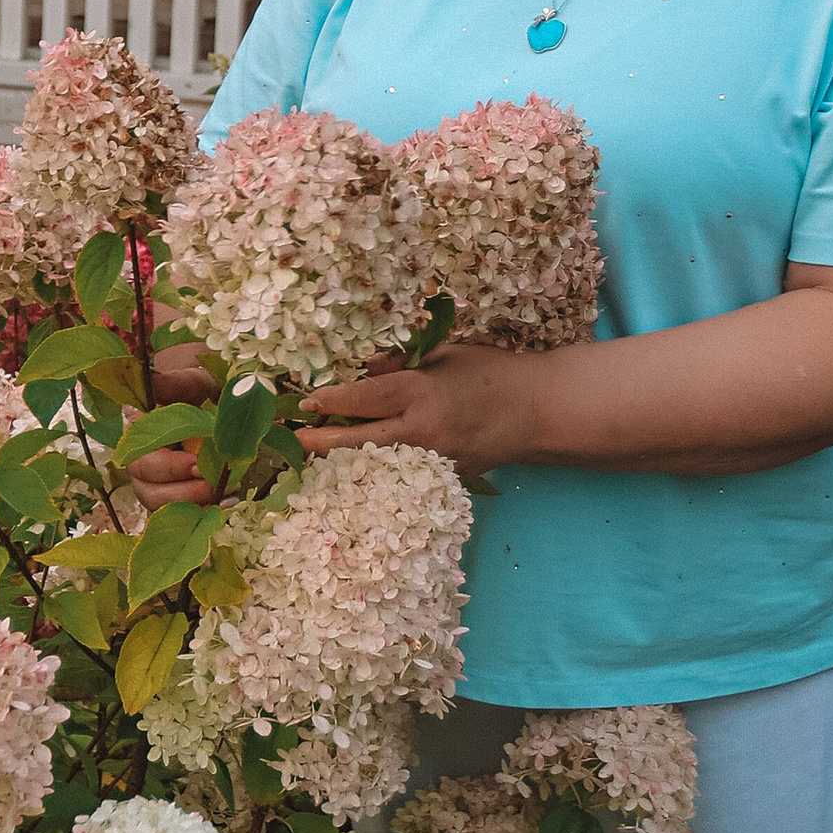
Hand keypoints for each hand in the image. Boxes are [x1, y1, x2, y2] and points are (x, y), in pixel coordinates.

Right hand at [128, 345, 220, 509]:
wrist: (210, 401)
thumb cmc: (198, 390)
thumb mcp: (191, 381)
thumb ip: (173, 383)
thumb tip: (151, 377)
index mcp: (136, 430)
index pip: (138, 456)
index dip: (165, 466)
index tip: (195, 463)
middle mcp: (139, 460)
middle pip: (146, 487)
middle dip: (182, 489)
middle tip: (215, 481)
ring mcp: (153, 483)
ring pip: (159, 506)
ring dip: (192, 503)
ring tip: (224, 492)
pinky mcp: (172, 498)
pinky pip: (177, 516)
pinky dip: (200, 513)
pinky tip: (226, 504)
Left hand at [295, 343, 552, 475]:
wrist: (537, 411)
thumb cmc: (491, 373)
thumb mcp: (445, 354)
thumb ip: (401, 364)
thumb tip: (362, 370)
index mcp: (421, 392)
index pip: (364, 399)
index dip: (331, 401)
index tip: (306, 403)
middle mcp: (423, 431)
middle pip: (359, 442)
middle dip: (323, 441)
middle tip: (295, 440)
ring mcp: (434, 461)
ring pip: (376, 466)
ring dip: (345, 461)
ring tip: (316, 457)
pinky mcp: (445, 479)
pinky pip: (402, 477)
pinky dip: (378, 472)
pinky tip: (357, 471)